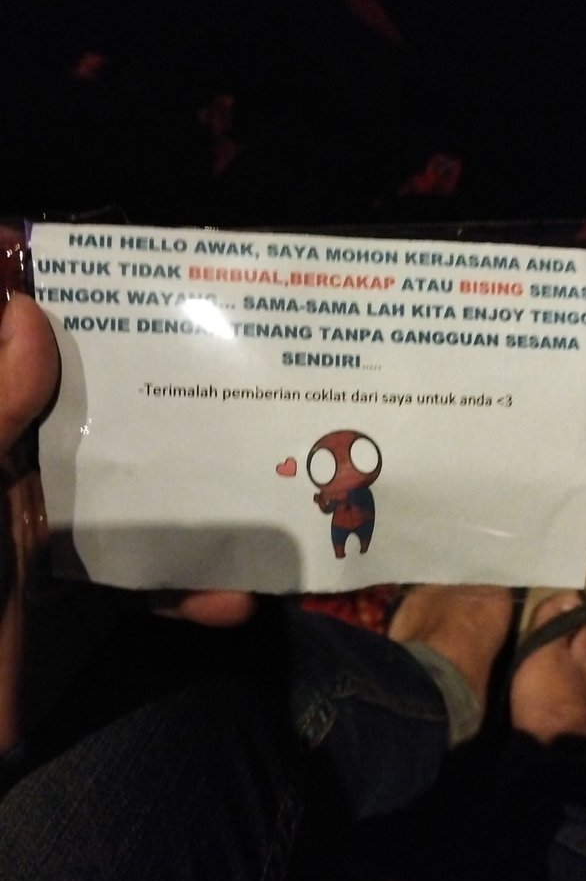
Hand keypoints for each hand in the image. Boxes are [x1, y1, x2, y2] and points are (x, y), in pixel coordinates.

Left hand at [0, 294, 253, 748]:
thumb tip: (27, 314)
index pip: (27, 361)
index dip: (64, 315)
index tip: (134, 280)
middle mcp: (20, 477)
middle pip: (97, 417)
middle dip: (164, 399)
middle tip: (239, 366)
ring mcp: (52, 539)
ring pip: (138, 496)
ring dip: (198, 502)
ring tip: (265, 491)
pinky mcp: (82, 599)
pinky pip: (148, 580)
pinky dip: (190, 591)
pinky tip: (234, 600)